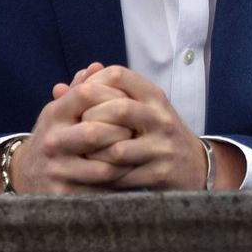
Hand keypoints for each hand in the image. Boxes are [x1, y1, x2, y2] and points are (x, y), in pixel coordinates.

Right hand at [0, 63, 133, 193]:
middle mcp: (52, 141)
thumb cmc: (55, 135)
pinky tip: (129, 175)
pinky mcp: (64, 195)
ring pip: (103, 166)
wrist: (25, 175)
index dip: (114, 95)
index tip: (130, 102)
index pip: (87, 94)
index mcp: (54, 114)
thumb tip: (98, 66)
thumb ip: (80, 88)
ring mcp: (57, 170)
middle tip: (138, 132)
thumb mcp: (61, 110)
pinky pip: (102, 190)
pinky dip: (119, 183)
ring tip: (136, 154)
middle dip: (123, 131)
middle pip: (96, 132)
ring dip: (126, 160)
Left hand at [78, 66, 245, 189]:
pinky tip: (96, 173)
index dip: (92, 84)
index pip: (118, 75)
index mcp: (154, 96)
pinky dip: (104, 176)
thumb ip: (102, 96)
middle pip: (117, 109)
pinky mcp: (160, 173)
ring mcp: (162, 146)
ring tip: (84, 156)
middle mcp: (161, 117)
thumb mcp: (139, 108)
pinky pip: (122, 176)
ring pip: (116, 148)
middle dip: (90, 121)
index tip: (79, 100)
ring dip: (94, 155)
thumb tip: (57, 89)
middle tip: (78, 131)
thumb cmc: (155, 132)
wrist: (193, 165)